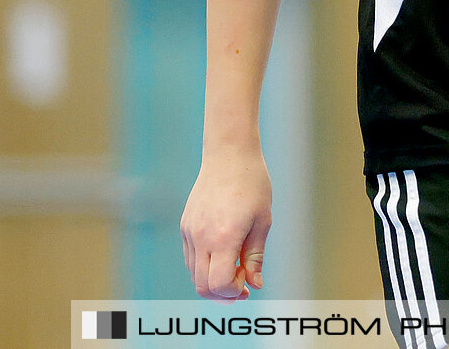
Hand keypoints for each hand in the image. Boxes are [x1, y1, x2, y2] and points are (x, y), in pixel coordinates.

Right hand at [181, 146, 271, 299]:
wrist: (229, 155)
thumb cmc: (252, 184)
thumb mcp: (263, 221)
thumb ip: (255, 256)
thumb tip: (254, 284)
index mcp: (223, 237)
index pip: (219, 284)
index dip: (234, 291)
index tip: (248, 285)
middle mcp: (201, 237)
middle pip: (202, 286)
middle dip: (222, 294)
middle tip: (242, 287)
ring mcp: (190, 232)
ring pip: (193, 274)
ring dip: (212, 280)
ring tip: (234, 270)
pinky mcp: (185, 225)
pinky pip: (190, 258)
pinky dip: (204, 266)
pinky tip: (222, 256)